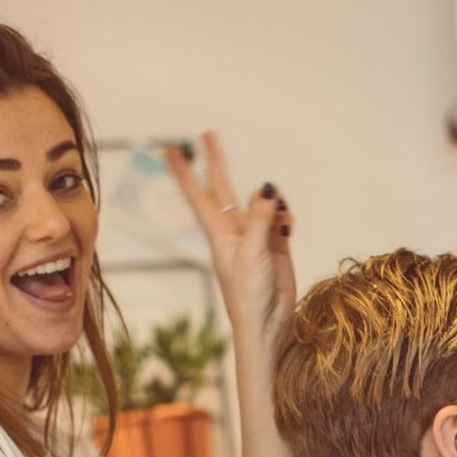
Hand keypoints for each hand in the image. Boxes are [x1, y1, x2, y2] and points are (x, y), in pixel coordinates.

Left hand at [164, 132, 295, 350]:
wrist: (268, 322)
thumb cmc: (249, 294)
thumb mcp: (251, 252)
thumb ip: (259, 218)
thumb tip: (267, 187)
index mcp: (219, 231)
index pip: (197, 194)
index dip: (185, 171)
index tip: (169, 150)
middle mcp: (234, 228)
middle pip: (223, 186)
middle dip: (216, 161)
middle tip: (206, 134)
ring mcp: (255, 235)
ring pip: (263, 200)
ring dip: (272, 201)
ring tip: (280, 220)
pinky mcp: (275, 243)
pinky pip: (281, 216)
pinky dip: (286, 217)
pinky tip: (288, 228)